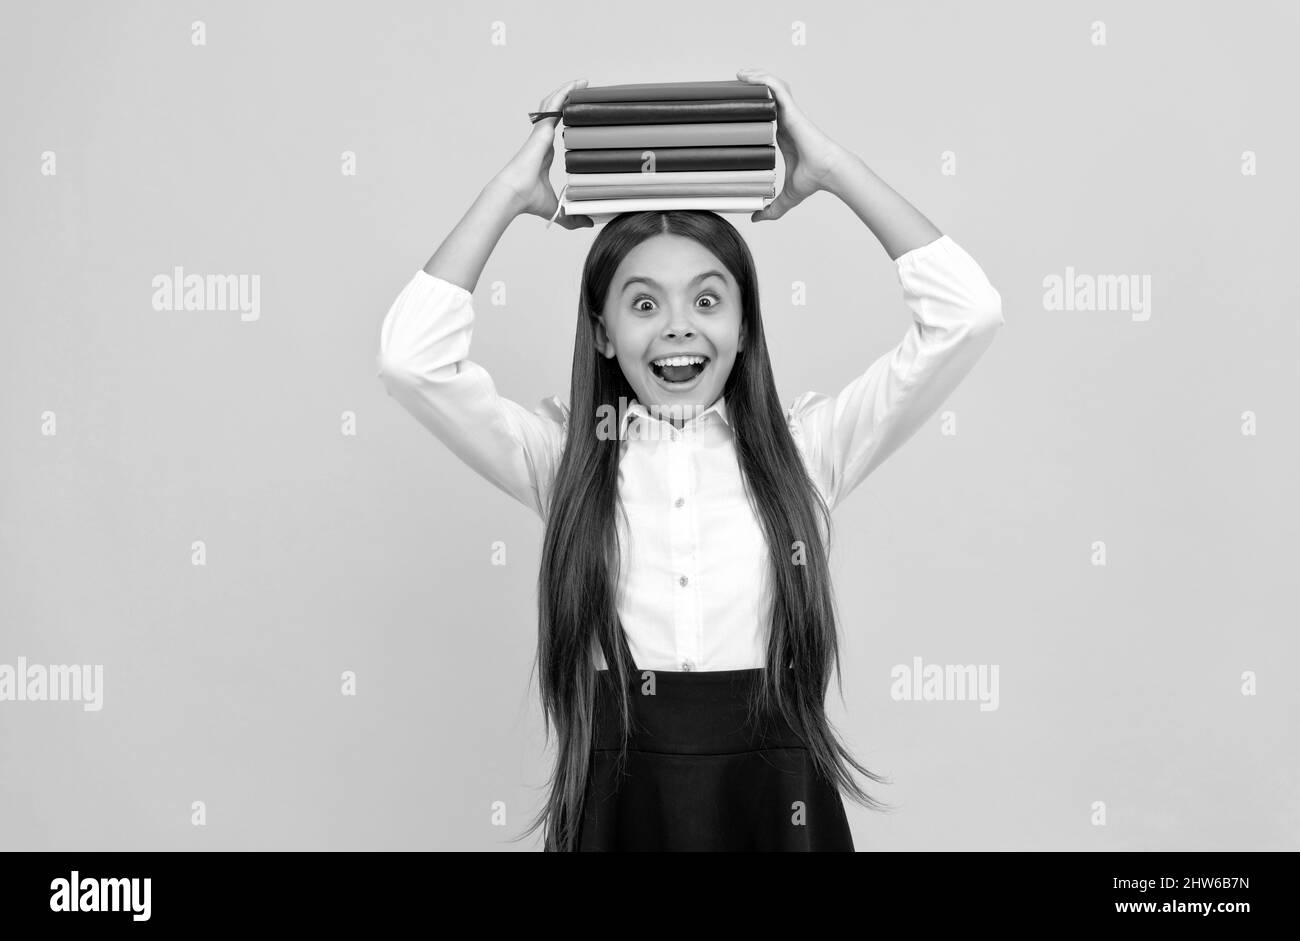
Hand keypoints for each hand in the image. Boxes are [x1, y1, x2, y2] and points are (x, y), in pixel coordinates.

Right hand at [494, 78, 593, 228]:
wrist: (514, 194)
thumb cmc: (528, 199)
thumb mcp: (557, 208)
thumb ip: (572, 216)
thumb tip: (588, 224)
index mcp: (544, 152)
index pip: (558, 130)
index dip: (568, 119)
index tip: (580, 114)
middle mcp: (542, 139)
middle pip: (556, 113)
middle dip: (569, 100)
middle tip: (585, 90)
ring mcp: (540, 132)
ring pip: (553, 105)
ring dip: (567, 91)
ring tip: (583, 82)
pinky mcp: (541, 130)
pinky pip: (553, 106)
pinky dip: (564, 93)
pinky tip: (575, 85)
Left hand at [735, 67, 849, 221]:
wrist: (829, 172)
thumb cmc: (813, 180)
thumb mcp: (786, 197)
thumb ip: (771, 208)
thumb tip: (755, 218)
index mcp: (782, 134)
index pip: (764, 113)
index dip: (750, 106)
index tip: (732, 107)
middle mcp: (785, 120)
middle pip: (766, 96)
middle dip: (750, 87)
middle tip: (731, 86)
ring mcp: (790, 113)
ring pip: (771, 87)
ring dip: (755, 77)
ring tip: (738, 75)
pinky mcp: (793, 109)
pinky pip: (776, 87)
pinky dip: (762, 78)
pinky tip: (747, 76)